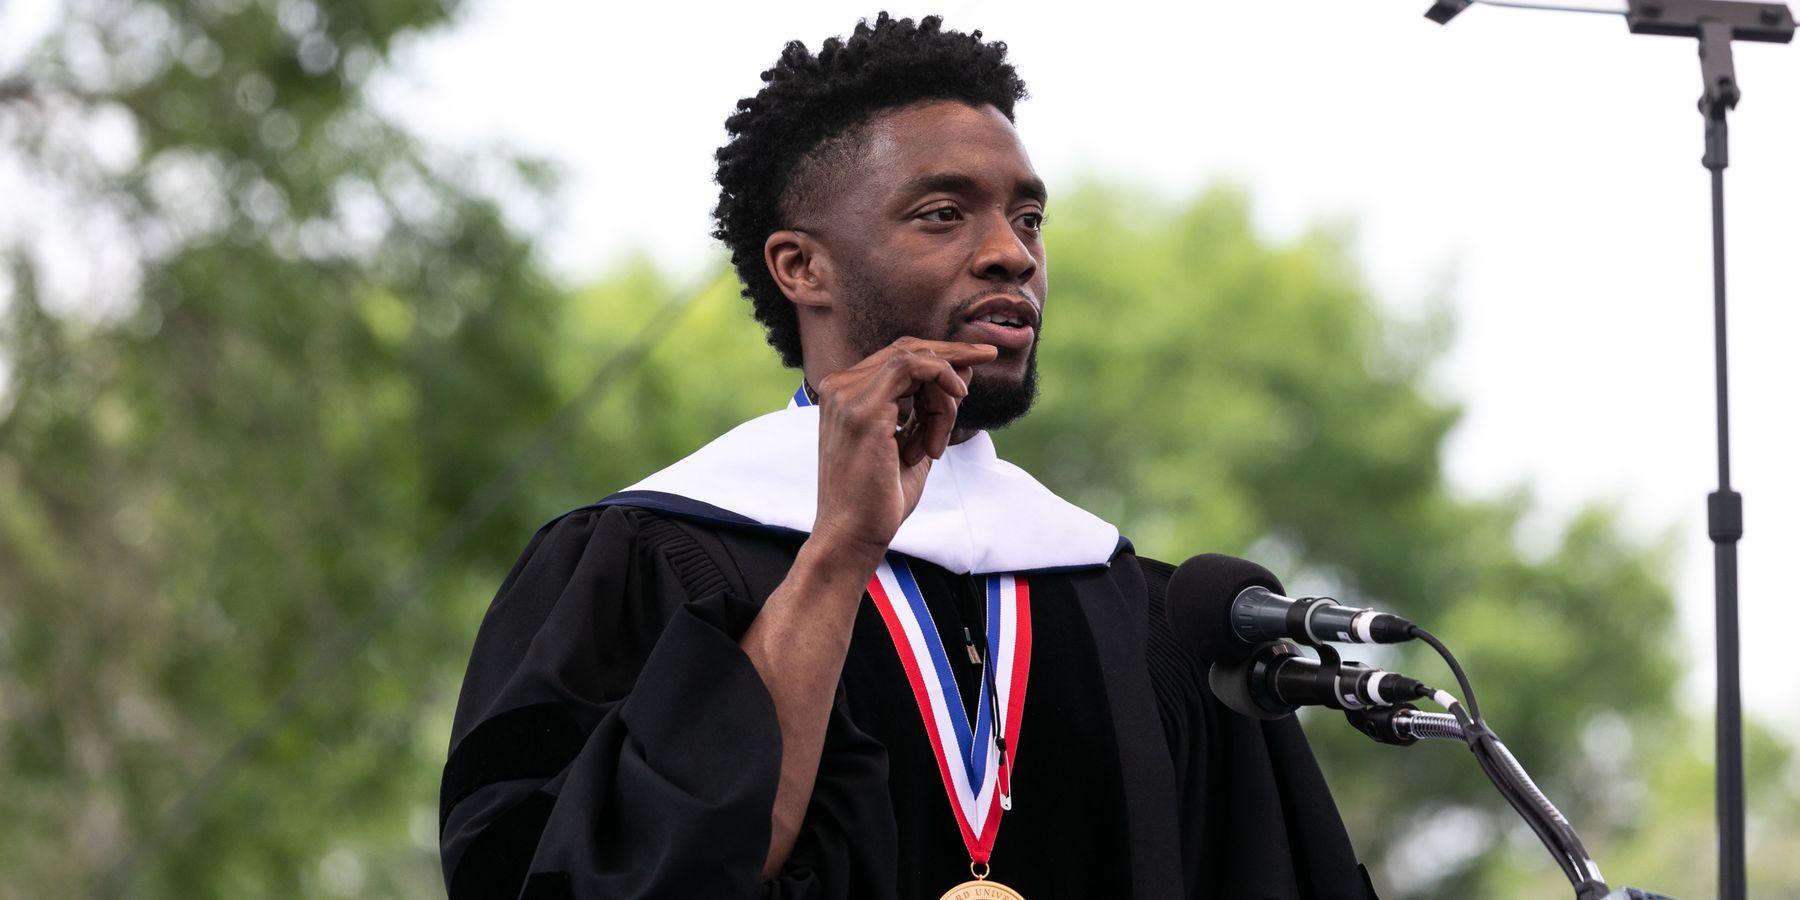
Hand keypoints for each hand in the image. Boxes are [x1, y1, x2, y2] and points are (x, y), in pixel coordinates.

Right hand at [809, 337, 997, 561]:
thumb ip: (931, 410)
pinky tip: (957, 398)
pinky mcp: (863, 408)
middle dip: (953, 353)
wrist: (852, 536)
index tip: (977, 360)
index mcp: (846, 396)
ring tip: (937, 444)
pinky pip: (914, 367)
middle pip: (906, 349)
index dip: (939, 355)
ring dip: (944, 397)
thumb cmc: (879, 500)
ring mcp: (847, 395)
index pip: (897, 359)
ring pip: (916, 360)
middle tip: (989, 355)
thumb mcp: (914, 444)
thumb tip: (962, 374)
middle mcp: (840, 388)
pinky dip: (942, 379)